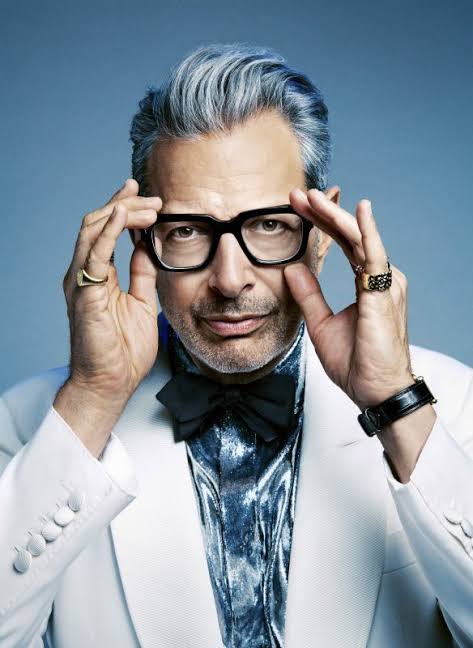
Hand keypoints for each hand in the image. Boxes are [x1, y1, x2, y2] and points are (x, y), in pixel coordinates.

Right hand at [60, 179, 161, 410]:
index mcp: (96, 276)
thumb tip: (148, 246)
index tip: (146, 196)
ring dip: (121, 212)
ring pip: (93, 232)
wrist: (111, 383)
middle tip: (155, 198)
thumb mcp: (142, 302)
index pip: (105, 231)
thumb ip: (141, 273)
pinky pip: (94, 255)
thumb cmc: (124, 350)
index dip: (123, 209)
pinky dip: (108, 232)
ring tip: (148, 205)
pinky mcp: (85, 295)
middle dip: (125, 205)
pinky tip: (123, 216)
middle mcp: (83, 274)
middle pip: (97, 224)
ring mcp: (81, 283)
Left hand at [284, 187, 413, 410]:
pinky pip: (375, 257)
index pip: (343, 246)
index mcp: (366, 285)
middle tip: (298, 194)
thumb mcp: (321, 324)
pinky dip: (366, 232)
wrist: (375, 392)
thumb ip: (309, 295)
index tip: (297, 208)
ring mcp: (385, 284)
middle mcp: (379, 279)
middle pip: (350, 237)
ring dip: (335, 216)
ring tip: (312, 196)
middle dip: (323, 213)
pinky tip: (358, 210)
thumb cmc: (356, 363)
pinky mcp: (385, 293)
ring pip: (359, 240)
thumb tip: (291, 269)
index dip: (321, 225)